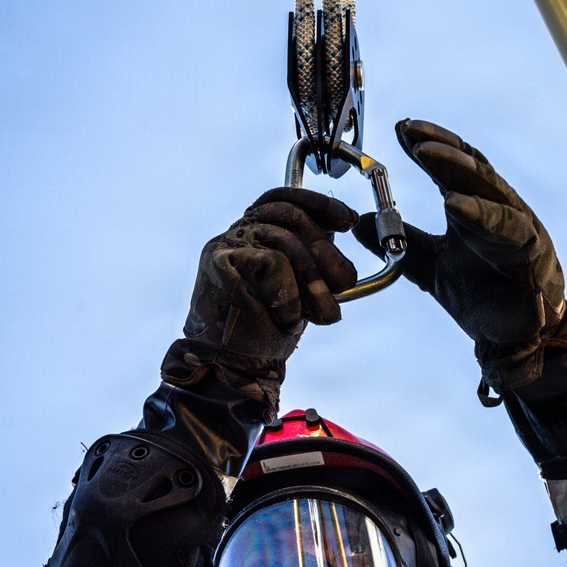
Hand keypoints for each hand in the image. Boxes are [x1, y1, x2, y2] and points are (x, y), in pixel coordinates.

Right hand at [180, 186, 358, 376]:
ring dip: (314, 281)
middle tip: (344, 282)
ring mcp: (226, 246)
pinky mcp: (219, 264)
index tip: (348, 221)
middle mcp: (237, 233)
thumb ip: (310, 260)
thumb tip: (337, 236)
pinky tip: (288, 318)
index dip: (319, 204)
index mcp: (254, 234)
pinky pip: (272, 263)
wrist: (229, 367)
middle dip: (326, 250)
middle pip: (290, 216)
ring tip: (323, 313)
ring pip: (284, 239)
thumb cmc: (263, 331)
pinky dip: (290, 296)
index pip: (284, 198)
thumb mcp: (299, 288)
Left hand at [356, 120, 566, 390]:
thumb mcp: (430, 266)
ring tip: (429, 157)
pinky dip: (483, 216)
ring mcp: (521, 231)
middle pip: (474, 170)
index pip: (455, 166)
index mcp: (477, 208)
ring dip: (461, 173)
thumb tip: (359, 223)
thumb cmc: (479, 294)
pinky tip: (455, 205)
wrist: (513, 338)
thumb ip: (402, 242)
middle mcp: (501, 211)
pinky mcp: (534, 256)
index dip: (431, 144)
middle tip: (412, 136)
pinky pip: (510, 231)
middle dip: (443, 151)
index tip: (401, 129)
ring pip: (493, 194)